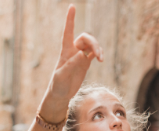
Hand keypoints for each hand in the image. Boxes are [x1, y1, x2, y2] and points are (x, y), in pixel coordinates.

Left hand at [39, 5, 102, 121]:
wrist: (60, 94)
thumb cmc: (57, 84)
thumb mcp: (62, 75)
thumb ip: (71, 65)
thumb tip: (82, 54)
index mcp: (65, 51)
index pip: (67, 32)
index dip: (70, 19)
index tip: (72, 6)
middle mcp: (73, 51)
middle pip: (85, 38)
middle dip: (93, 42)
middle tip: (97, 54)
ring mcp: (80, 56)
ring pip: (92, 45)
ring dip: (97, 49)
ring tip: (100, 58)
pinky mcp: (85, 63)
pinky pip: (94, 53)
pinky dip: (99, 54)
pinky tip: (101, 60)